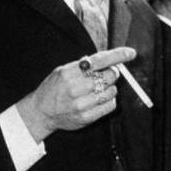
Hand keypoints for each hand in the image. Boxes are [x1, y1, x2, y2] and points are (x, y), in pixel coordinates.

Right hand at [17, 47, 134, 141]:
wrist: (40, 112)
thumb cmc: (53, 89)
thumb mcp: (61, 71)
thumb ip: (81, 65)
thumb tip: (105, 60)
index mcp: (68, 73)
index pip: (98, 61)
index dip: (117, 56)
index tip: (130, 53)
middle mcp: (75, 88)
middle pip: (109, 76)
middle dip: (112, 73)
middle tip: (107, 74)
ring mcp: (81, 104)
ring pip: (111, 91)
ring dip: (110, 88)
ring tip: (99, 88)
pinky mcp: (86, 117)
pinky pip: (109, 106)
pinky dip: (109, 100)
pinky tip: (100, 98)